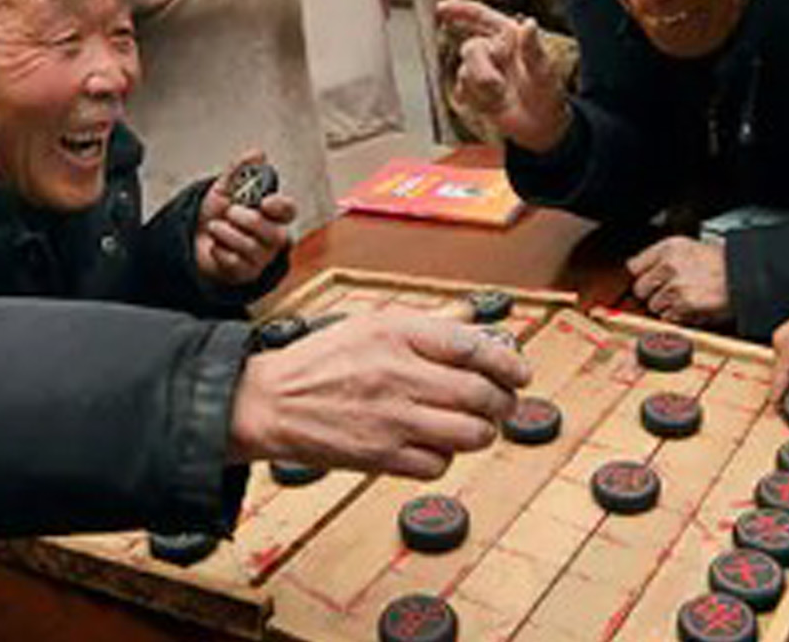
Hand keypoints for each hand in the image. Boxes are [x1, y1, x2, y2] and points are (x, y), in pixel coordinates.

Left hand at [194, 150, 296, 284]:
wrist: (193, 238)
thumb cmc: (216, 214)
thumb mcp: (225, 187)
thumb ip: (241, 171)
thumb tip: (257, 154)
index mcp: (272, 213)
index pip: (289, 210)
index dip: (280, 207)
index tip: (265, 202)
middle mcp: (272, 236)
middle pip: (275, 234)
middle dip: (249, 221)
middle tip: (230, 212)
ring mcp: (261, 257)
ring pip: (252, 248)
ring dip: (228, 234)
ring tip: (214, 227)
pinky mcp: (246, 273)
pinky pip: (236, 263)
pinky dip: (219, 251)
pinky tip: (216, 246)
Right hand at [229, 313, 532, 478]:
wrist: (268, 402)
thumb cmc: (318, 362)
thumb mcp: (370, 324)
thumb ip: (425, 326)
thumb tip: (475, 324)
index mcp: (396, 333)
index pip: (475, 347)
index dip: (509, 362)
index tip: (520, 371)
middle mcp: (398, 374)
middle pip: (482, 394)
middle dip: (504, 402)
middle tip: (503, 403)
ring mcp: (391, 419)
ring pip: (470, 434)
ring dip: (482, 432)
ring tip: (474, 426)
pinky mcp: (381, 457)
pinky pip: (439, 464)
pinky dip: (446, 457)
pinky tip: (435, 444)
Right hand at [436, 0, 570, 152]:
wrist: (540, 128)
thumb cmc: (547, 95)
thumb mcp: (544, 72)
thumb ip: (533, 48)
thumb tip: (530, 23)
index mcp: (509, 36)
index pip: (481, 16)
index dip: (459, 9)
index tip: (441, 9)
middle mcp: (492, 50)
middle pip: (470, 48)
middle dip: (481, 69)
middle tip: (499, 87)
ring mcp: (481, 70)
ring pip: (464, 72)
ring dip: (482, 89)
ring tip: (502, 98)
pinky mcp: (472, 91)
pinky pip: (461, 90)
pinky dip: (476, 100)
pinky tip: (492, 105)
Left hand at [628, 237, 729, 325]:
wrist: (741, 274)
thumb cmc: (718, 262)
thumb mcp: (686, 247)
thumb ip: (659, 256)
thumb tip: (637, 268)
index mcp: (668, 249)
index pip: (634, 266)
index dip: (641, 275)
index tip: (646, 280)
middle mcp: (669, 265)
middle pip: (640, 289)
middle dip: (652, 293)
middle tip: (669, 290)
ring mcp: (676, 286)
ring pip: (654, 305)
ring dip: (666, 305)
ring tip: (685, 297)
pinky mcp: (685, 305)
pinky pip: (669, 317)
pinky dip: (678, 315)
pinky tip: (691, 305)